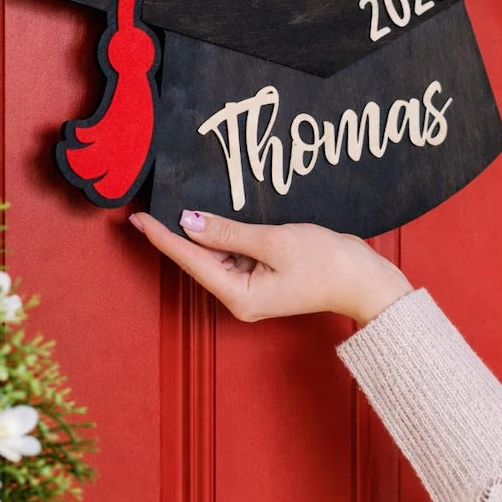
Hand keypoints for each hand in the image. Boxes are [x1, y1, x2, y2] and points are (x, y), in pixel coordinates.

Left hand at [129, 210, 412, 325]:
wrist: (364, 280)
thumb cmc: (326, 262)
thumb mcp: (274, 241)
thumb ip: (228, 232)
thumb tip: (188, 222)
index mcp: (238, 296)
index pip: (189, 260)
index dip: (162, 237)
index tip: (137, 218)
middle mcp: (239, 297)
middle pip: (197, 260)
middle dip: (174, 233)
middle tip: (148, 205)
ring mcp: (251, 288)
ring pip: (213, 256)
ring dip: (197, 232)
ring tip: (173, 205)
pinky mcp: (262, 277)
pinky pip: (232, 254)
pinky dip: (220, 235)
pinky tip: (210, 217)